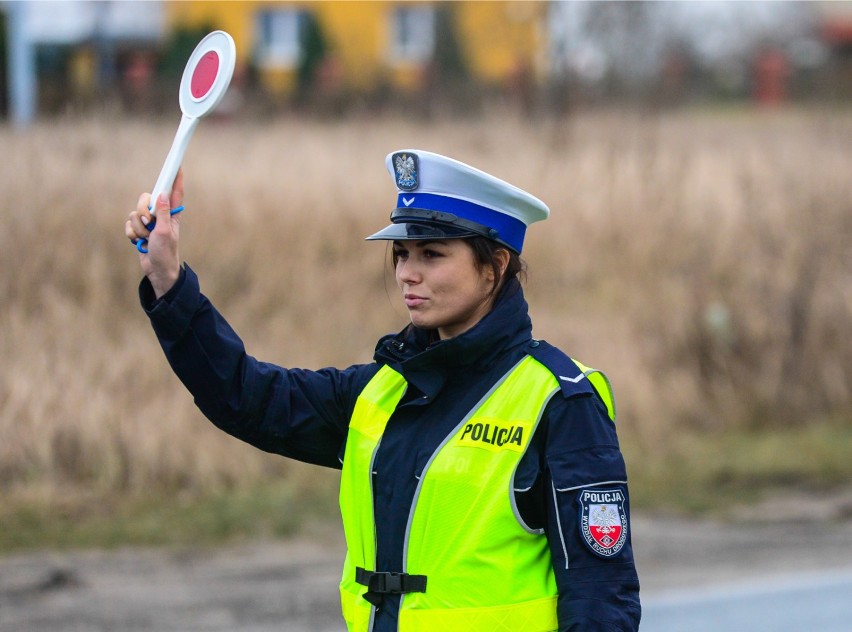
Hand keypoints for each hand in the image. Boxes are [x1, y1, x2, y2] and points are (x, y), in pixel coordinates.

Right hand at [126, 170, 183, 298]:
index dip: (175, 179)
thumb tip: (161, 194)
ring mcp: (148, 222)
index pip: (173, 192)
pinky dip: (131, 233)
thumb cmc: (166, 252)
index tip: (178, 166)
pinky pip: (129, 223)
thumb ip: (162, 213)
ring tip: (146, 238)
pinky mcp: (138, 230)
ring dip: (138, 228)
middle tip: (149, 223)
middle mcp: (159, 215)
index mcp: (171, 214)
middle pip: (146, 198)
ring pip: (135, 213)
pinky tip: (138, 242)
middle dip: (143, 211)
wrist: (157, 270)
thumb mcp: (165, 232)